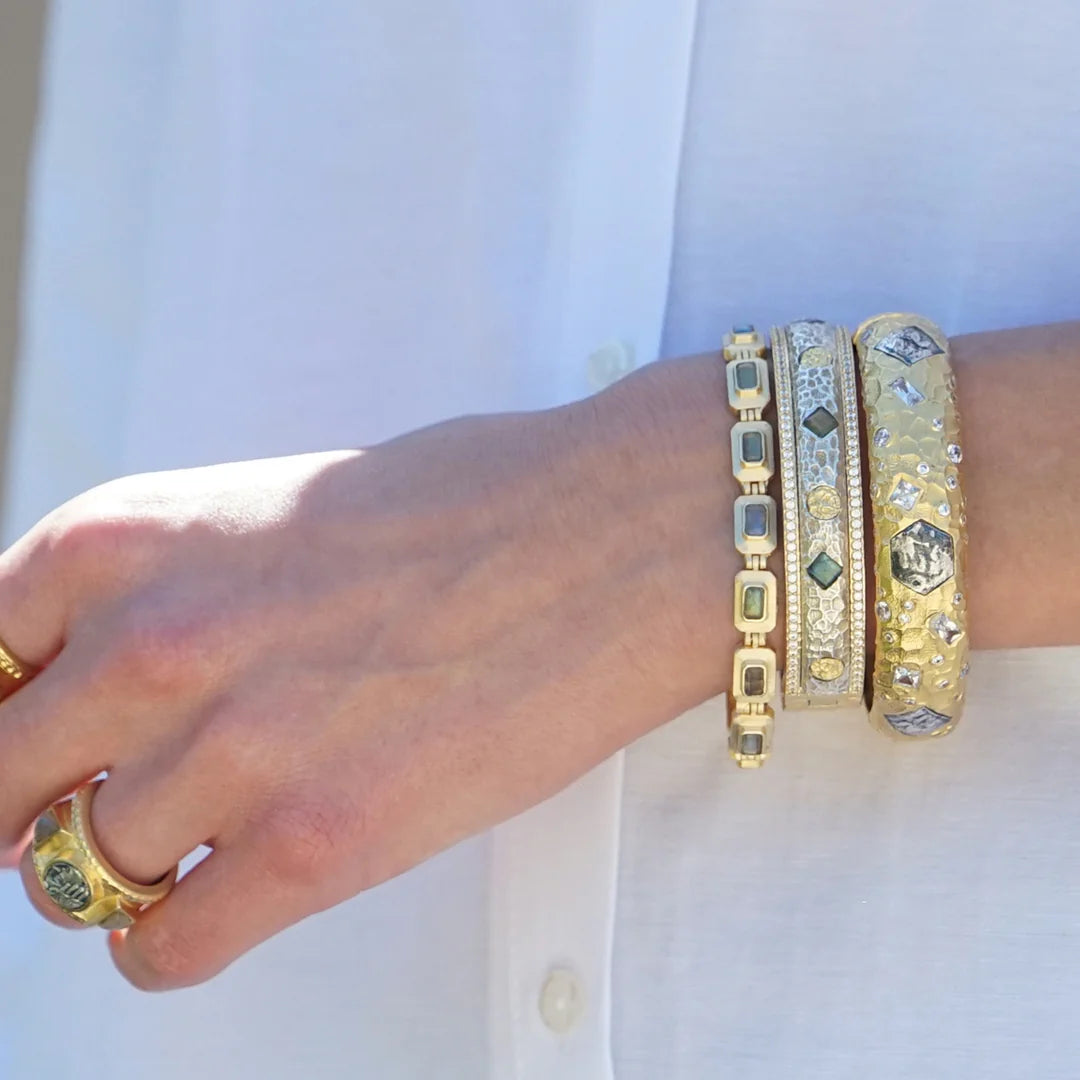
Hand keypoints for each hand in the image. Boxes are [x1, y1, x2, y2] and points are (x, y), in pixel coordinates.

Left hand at [0, 357, 731, 989]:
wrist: (612, 535)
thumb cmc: (469, 505)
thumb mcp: (272, 511)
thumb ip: (168, 593)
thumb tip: (100, 685)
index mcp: (129, 538)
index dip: (3, 715)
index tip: (33, 748)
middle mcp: (153, 645)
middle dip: (31, 808)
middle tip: (83, 812)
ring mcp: (231, 752)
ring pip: (79, 873)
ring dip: (125, 867)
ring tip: (197, 842)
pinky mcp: (317, 847)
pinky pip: (162, 947)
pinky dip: (172, 939)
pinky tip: (222, 900)